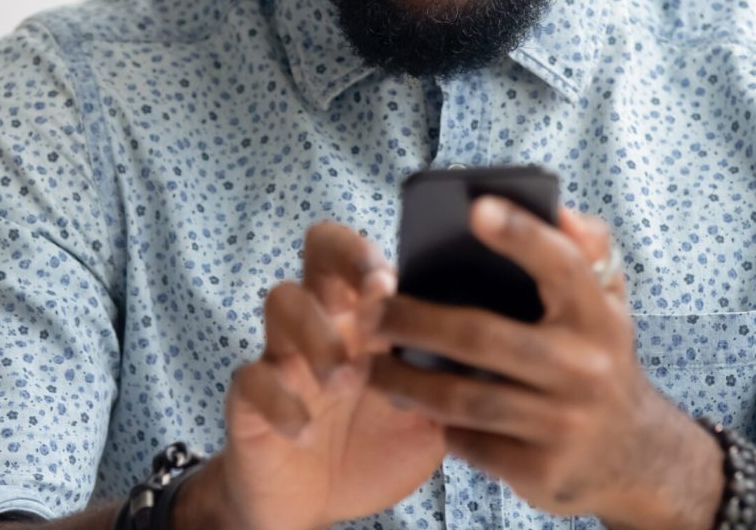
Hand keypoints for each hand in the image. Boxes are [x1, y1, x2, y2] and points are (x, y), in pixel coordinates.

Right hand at [209, 220, 446, 529]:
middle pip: (316, 251)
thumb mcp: (429, 411)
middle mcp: (324, 320)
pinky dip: (279, 400)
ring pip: (281, 301)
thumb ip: (454, 376)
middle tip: (368, 298)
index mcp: (367, 315)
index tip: (391, 280)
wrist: (319, 505)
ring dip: (315, 334)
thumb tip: (505, 345)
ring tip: (343, 380)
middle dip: (342, 261)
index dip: (369, 252)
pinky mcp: (251, 398)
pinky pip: (251, 378)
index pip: (361, 251)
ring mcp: (283, 354)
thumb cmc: (376, 444)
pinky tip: (304, 429)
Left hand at [367, 199, 692, 520]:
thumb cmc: (599, 356)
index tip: (476, 208)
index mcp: (599, 316)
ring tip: (369, 364)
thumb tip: (561, 212)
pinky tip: (415, 406)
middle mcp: (585, 369)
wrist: (633, 455)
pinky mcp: (539, 470)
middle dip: (414, 321)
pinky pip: (468, 442)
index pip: (563, 266)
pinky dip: (436, 423)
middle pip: (482, 337)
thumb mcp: (608, 302)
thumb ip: (588, 250)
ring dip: (404, 380)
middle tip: (369, 312)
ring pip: (462, 398)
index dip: (522, 235)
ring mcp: (562, 424)